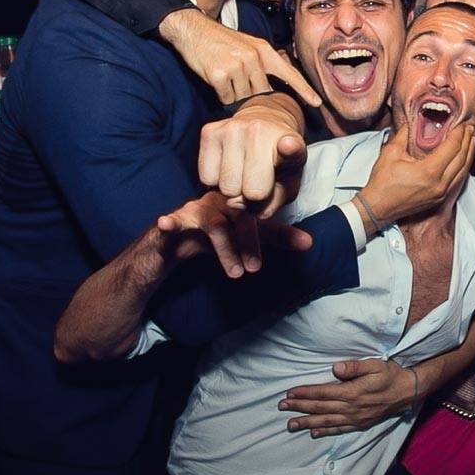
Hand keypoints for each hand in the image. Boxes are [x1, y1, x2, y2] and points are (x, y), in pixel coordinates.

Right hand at [155, 190, 313, 278]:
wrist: (171, 240)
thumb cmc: (214, 232)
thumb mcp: (247, 235)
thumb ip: (277, 237)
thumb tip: (310, 242)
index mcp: (239, 201)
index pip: (263, 210)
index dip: (277, 228)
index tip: (301, 243)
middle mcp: (218, 200)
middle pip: (240, 216)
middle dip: (251, 242)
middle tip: (258, 268)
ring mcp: (194, 210)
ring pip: (214, 225)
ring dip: (226, 248)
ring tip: (236, 273)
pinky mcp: (172, 223)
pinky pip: (171, 222)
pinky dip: (168, 222)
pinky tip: (164, 223)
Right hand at [158, 8, 323, 106]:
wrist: (192, 29)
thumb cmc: (220, 41)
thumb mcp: (248, 46)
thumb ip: (262, 64)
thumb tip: (272, 89)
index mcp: (263, 50)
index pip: (288, 73)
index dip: (303, 89)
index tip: (317, 103)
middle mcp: (254, 57)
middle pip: (262, 92)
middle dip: (252, 93)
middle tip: (238, 82)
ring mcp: (237, 66)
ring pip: (243, 97)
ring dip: (234, 93)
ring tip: (225, 76)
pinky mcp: (220, 75)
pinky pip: (226, 97)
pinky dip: (221, 94)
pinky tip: (216, 79)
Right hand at [198, 101, 306, 215]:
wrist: (264, 124)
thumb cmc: (277, 164)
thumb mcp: (287, 188)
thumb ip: (269, 205)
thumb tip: (236, 203)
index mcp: (291, 145)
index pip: (290, 148)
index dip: (289, 148)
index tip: (289, 145)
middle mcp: (260, 130)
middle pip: (249, 191)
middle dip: (251, 194)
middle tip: (257, 180)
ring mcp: (232, 127)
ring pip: (225, 187)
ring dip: (233, 188)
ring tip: (243, 171)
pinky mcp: (210, 131)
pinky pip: (206, 178)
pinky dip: (216, 180)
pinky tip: (228, 165)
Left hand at [280, 358, 420, 437]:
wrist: (408, 391)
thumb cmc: (390, 374)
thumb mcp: (374, 364)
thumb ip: (354, 367)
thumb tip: (334, 369)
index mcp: (353, 392)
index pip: (323, 393)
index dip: (305, 393)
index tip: (289, 393)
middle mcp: (352, 408)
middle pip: (320, 408)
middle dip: (299, 407)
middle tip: (281, 407)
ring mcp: (356, 418)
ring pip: (326, 421)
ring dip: (306, 422)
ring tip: (290, 424)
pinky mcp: (360, 423)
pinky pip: (339, 429)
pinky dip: (325, 431)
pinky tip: (313, 432)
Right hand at [357, 122, 474, 227]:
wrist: (378, 208)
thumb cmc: (382, 182)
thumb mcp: (391, 153)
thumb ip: (403, 135)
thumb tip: (411, 122)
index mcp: (429, 171)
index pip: (452, 147)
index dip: (458, 134)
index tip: (461, 123)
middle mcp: (440, 183)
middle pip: (461, 158)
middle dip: (467, 141)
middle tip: (469, 128)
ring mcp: (441, 193)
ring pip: (463, 170)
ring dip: (469, 154)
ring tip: (471, 140)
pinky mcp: (439, 198)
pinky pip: (458, 180)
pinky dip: (463, 167)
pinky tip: (464, 159)